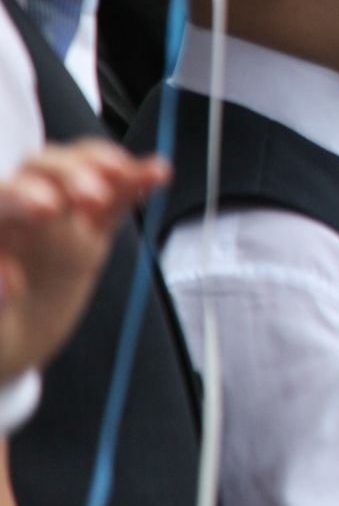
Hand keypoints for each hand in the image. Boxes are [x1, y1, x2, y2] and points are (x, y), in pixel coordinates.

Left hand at [0, 141, 169, 383]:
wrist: (12, 340)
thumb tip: (9, 282)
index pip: (7, 195)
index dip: (27, 194)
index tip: (49, 209)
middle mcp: (25, 210)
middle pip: (45, 171)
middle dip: (72, 176)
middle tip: (95, 196)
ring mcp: (63, 215)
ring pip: (82, 171)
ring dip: (105, 166)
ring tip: (126, 172)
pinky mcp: (94, 226)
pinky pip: (117, 196)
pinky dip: (137, 181)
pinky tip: (156, 174)